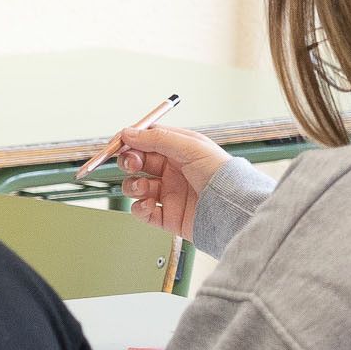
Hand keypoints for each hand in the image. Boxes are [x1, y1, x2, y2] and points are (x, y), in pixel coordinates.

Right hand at [115, 125, 230, 239]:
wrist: (232, 210)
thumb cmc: (223, 176)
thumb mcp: (191, 147)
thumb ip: (158, 138)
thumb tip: (129, 133)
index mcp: (180, 152)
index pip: (147, 141)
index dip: (130, 141)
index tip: (118, 143)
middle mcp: (173, 172)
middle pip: (138, 163)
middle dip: (129, 162)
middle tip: (132, 164)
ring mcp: (169, 194)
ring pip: (136, 187)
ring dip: (133, 185)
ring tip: (144, 188)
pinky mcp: (167, 216)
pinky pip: (141, 211)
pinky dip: (139, 208)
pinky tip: (150, 204)